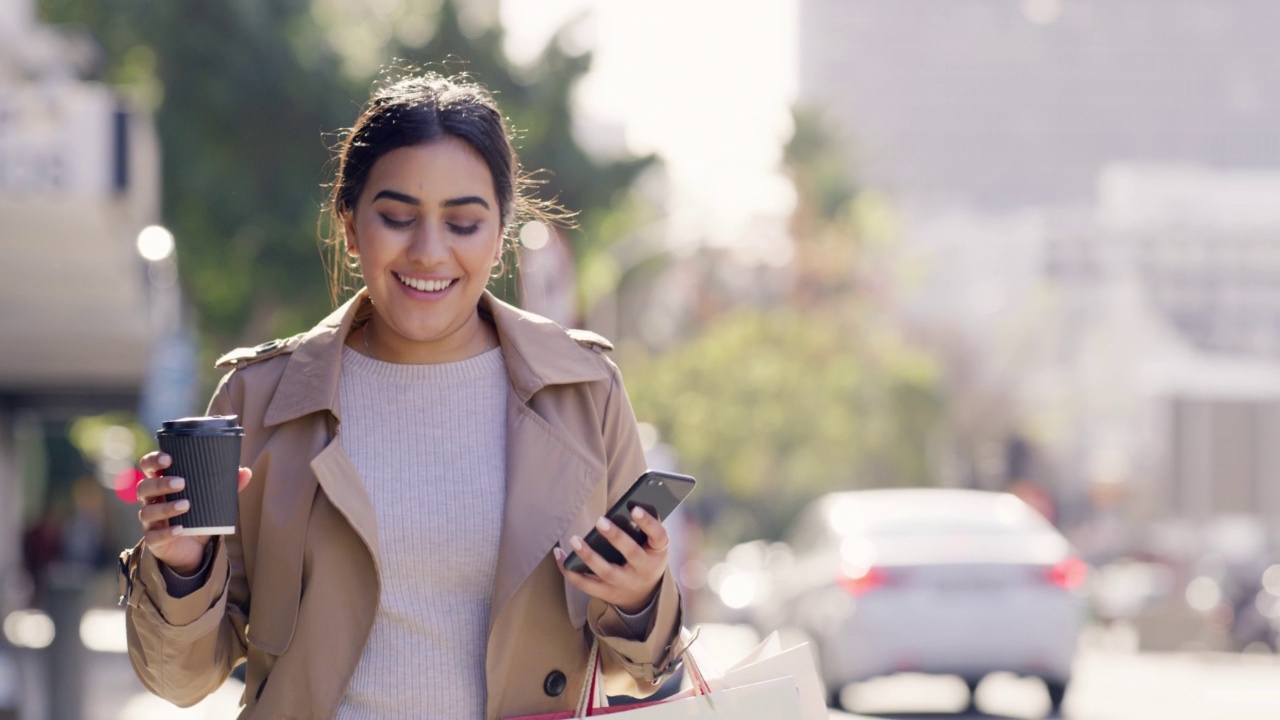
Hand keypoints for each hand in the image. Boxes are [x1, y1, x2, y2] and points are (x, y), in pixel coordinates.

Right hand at [136, 451, 251, 574]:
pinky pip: (154, 536)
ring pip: (147, 511)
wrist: (193, 549)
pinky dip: (167, 532)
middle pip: (144, 487)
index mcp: (162, 485)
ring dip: (165, 507)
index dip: (153, 461)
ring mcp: (151, 521)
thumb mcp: (212, 500)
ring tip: (186, 505)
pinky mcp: (154, 540)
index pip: (149, 467)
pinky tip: (180, 529)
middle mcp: (152, 501)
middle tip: (181, 482)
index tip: (169, 458)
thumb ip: (227, 486)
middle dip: (160, 483)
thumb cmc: (198, 515)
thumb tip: (246, 471)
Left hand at [555, 506, 669, 613]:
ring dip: (588, 556)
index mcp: (658, 553)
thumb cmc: (646, 557)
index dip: (648, 522)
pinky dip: (570, 571)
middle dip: (615, 537)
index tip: (634, 508)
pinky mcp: (607, 593)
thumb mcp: (654, 544)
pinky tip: (560, 554)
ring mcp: (625, 583)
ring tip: (574, 540)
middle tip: (599, 521)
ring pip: (606, 572)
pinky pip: (586, 584)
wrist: (644, 595)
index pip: (658, 536)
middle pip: (631, 554)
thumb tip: (632, 502)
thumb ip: (646, 526)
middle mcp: (643, 570)